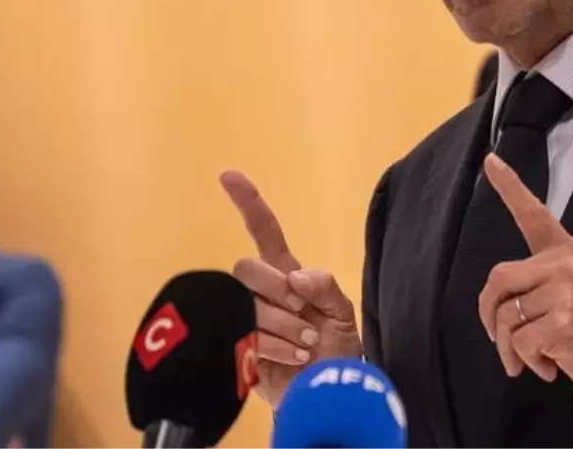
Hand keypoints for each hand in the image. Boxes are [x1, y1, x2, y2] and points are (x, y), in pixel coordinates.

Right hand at [222, 170, 362, 407]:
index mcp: (286, 274)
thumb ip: (326, 287)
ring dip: (283, 326)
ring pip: (246, 303)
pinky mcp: (237, 348)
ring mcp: (246, 319)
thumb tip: (296, 277)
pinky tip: (293, 359)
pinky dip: (275, 348)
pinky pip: (245, 335)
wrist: (326, 396)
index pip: (264, 231)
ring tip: (306, 347)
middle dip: (275, 290)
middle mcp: (262, 292)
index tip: (229, 176)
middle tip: (302, 313)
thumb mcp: (343, 314)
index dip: (248, 203)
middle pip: (246, 268)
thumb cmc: (336, 353)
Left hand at [477, 154, 572, 407]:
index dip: (509, 186)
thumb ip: (539, 282)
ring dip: (509, 348)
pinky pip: (519, 343)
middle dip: (489, 314)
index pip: (533, 214)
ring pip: (506, 317)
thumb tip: (496, 304)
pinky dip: (527, 362)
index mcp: (567, 251)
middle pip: (498, 280)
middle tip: (498, 339)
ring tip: (533, 358)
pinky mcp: (563, 323)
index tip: (490, 160)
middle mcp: (566, 264)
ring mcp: (566, 292)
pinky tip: (549, 367)